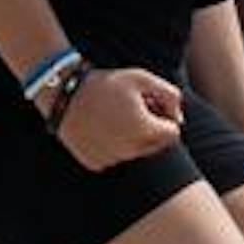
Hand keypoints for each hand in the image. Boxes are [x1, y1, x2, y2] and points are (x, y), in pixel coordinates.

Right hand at [55, 66, 184, 170]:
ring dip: (131, 137)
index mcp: (145, 132)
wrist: (63, 93)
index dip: (165, 116)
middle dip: (150, 128)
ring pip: (135, 152)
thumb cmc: (106, 83)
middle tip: (132, 109)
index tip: (150, 104)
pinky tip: (100, 127)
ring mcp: (111, 160)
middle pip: (155, 145)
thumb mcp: (142, 79)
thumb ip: (170, 96)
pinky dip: (112, 145)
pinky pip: (114, 158)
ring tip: (113, 115)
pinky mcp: (95, 164)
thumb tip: (180, 119)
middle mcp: (130, 151)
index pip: (173, 133)